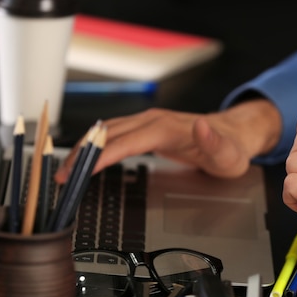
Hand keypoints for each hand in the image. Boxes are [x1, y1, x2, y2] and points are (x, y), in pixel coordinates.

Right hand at [54, 99, 281, 183]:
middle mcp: (154, 120)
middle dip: (82, 154)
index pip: (127, 140)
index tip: (83, 169)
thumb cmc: (231, 149)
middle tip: (63, 175)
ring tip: (66, 170)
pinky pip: (114, 136)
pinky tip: (85, 159)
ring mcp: (148, 123)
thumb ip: (215, 142)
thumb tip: (202, 125)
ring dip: (84, 150)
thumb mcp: (228, 153)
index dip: (102, 154)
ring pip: (107, 132)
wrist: (234, 136)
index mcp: (168, 127)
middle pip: (109, 134)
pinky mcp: (146, 130)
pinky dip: (95, 147)